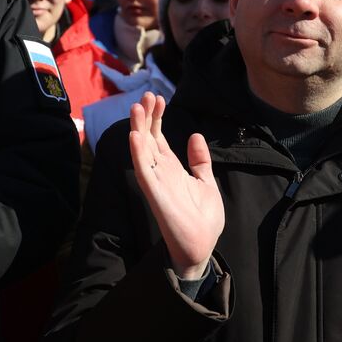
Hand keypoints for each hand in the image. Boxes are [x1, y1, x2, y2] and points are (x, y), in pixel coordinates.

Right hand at [128, 92, 223, 280]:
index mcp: (172, 169)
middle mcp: (160, 173)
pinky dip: (138, 153)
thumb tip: (195, 135)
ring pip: (143, 151)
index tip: (159, 98)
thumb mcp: (206, 182)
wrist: (202, 246)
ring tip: (137, 107)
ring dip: (138, 129)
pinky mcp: (155, 194)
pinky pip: (144, 171)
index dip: (157, 118)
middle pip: (148, 139)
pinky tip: (135, 136)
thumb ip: (200, 160)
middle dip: (147, 117)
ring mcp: (156, 182)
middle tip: (147, 95)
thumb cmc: (203, 219)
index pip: (159, 138)